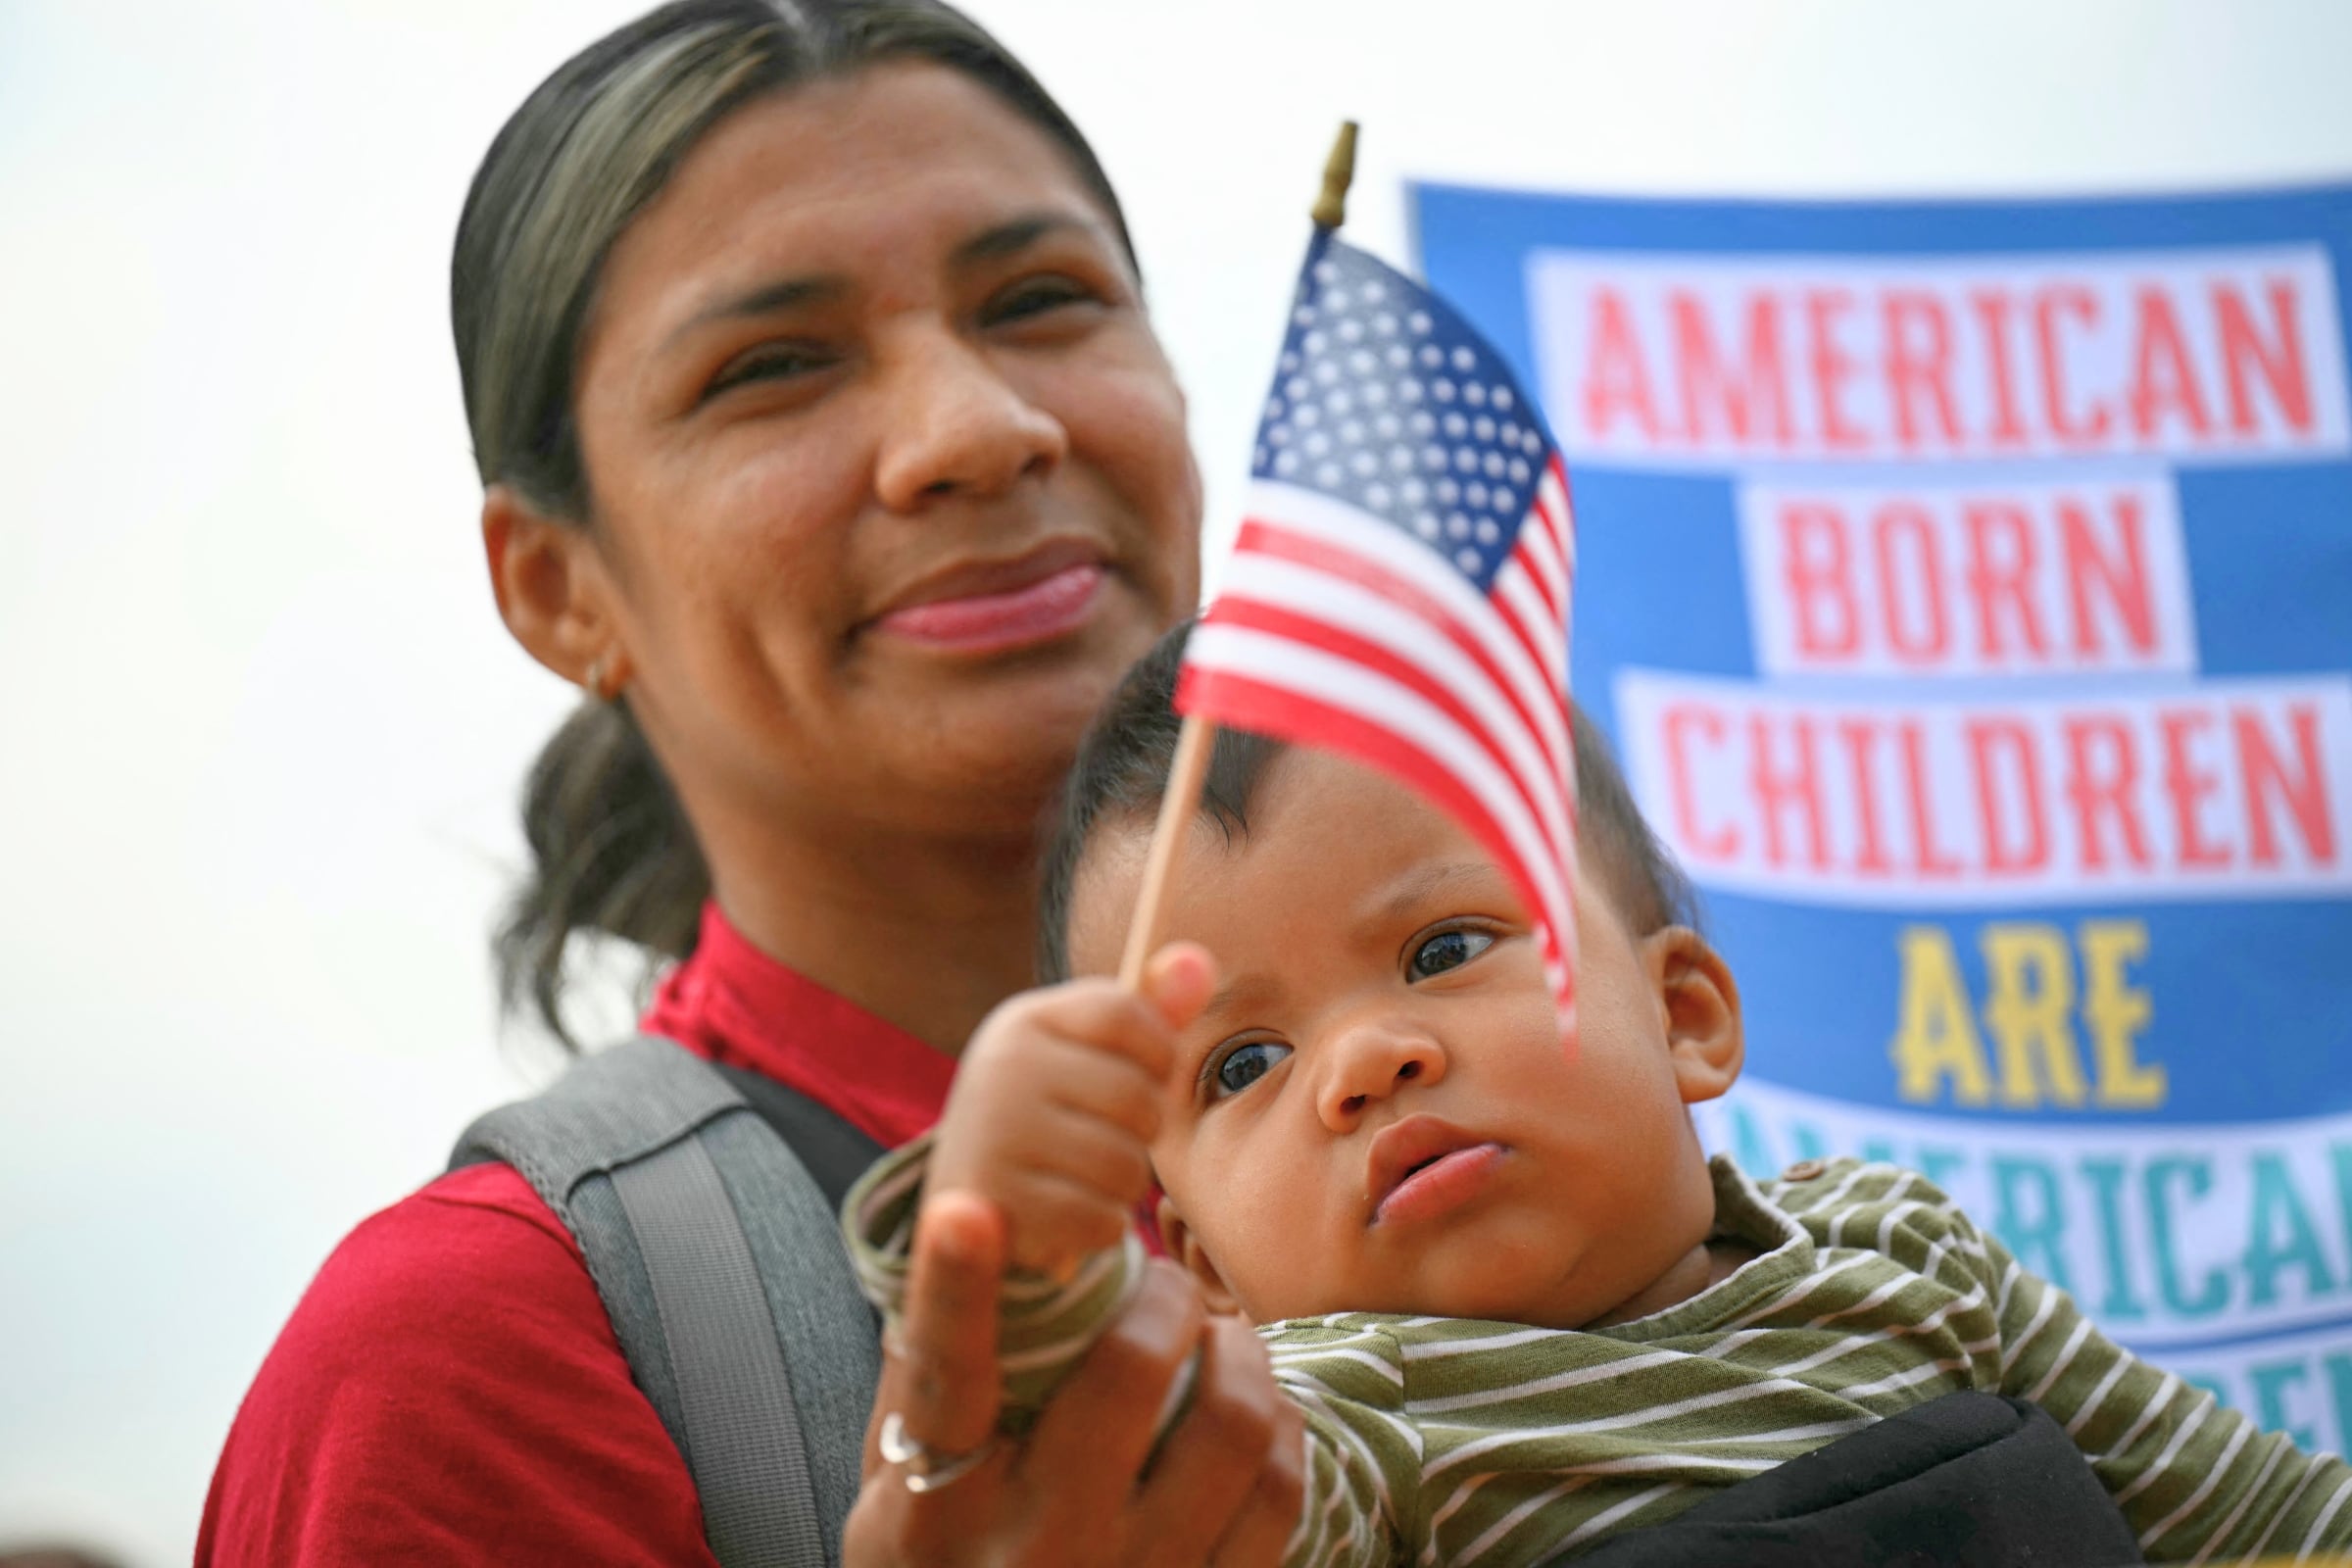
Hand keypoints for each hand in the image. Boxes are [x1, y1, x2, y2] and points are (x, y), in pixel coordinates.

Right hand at [843, 1191, 1304, 1567]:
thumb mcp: (889, 1502)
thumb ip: (914, 1386)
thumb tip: (945, 1242)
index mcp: (940, 1507)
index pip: (947, 1381)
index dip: (956, 1290)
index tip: (967, 1209)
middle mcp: (1038, 1545)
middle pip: (1126, 1378)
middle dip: (1164, 1299)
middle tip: (1162, 1281)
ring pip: (1230, 1429)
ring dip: (1239, 1354)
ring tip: (1221, 1336)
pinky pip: (1279, 1495)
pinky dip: (1281, 1428)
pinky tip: (1259, 1409)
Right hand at [928, 943, 1215, 1274]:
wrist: (963, 1204)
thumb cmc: (1051, 1115)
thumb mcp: (1091, 1054)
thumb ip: (1151, 1011)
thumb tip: (1199, 960)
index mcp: (1026, 1019)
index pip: (1125, 1014)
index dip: (1157, 1053)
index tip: (1144, 1075)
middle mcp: (1003, 1066)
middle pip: (1137, 1096)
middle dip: (1142, 1130)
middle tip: (1105, 1138)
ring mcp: (995, 1134)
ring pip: (1125, 1166)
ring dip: (1122, 1185)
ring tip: (1083, 1177)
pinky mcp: (997, 1205)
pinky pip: (1100, 1220)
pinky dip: (1098, 1226)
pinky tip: (1065, 1215)